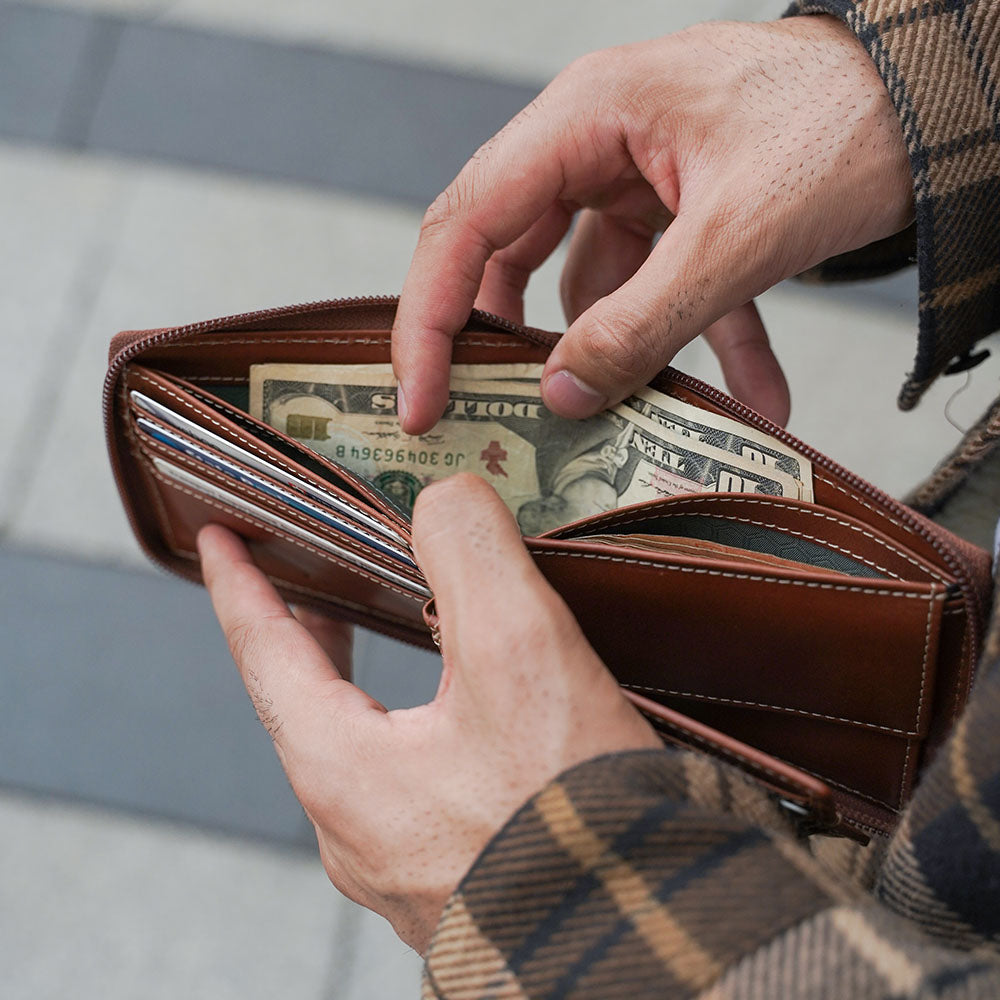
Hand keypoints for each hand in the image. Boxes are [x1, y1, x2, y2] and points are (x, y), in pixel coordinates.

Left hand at [196, 474, 659, 952]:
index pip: (264, 652)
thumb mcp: (520, 652)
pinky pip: (409, 785)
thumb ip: (469, 550)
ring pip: (361, 747)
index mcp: (343, 769)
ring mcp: (403, 864)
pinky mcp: (456, 879)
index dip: (238, 583)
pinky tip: (465, 721)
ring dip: (363, 682)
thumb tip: (443, 499)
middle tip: (308, 579)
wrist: (646, 951)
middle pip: (307, 704)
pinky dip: (414, 728)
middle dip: (306, 632)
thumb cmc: (574, 820)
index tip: (216, 538)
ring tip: (386, 635)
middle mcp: (358, 827)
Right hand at [392, 16, 911, 432]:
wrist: (936, 101)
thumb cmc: (847, 121)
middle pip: (506, 255)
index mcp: (585, 119)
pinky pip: (659, 290)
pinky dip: (694, 346)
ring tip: (630, 424)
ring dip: (614, 357)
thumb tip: (562, 394)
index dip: (429, 316)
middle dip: (505, 345)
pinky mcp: (677, 213)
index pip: (465, 222)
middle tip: (492, 419)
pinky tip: (751, 398)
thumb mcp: (737, 236)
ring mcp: (634, 179)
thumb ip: (643, 322)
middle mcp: (593, 143)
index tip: (420, 396)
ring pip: (583, 285)